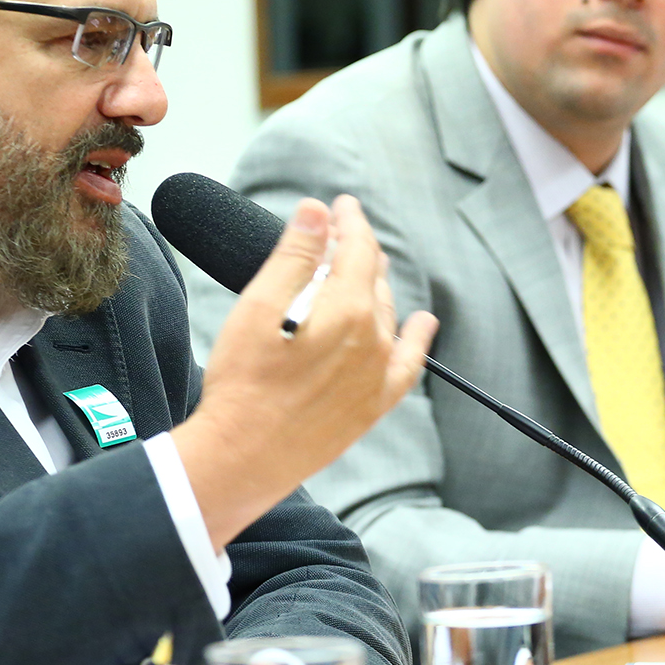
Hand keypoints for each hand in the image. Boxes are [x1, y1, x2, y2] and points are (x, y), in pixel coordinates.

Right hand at [176, 195, 438, 547]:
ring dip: (374, 286)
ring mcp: (378, 375)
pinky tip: (422, 324)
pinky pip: (409, 364)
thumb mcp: (257, 308)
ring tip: (359, 270)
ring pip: (387, 314)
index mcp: (347, 310)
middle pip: (373, 278)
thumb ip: (294, 256)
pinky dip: (417, 339)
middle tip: (339, 233)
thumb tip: (317, 212)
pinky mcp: (373, 406)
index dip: (349, 221)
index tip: (341, 206)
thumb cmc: (241, 384)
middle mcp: (374, 340)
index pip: (357, 249)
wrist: (241, 459)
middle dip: (358, 250)